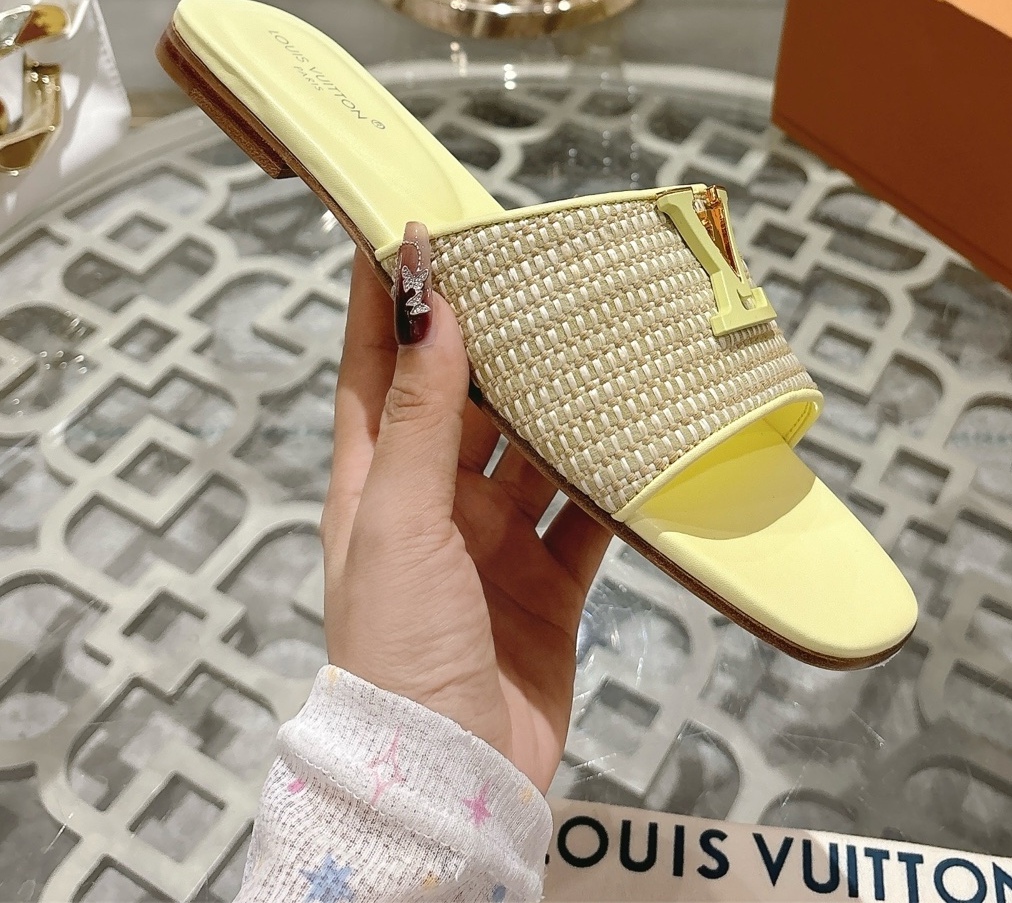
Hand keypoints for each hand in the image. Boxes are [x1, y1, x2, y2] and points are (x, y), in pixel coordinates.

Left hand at [320, 222, 610, 790]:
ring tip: (596, 341)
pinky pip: (584, 513)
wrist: (451, 782)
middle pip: (462, 400)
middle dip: (492, 341)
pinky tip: (638, 439)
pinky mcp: (547, 583)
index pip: (375, 368)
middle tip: (531, 274)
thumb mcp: (397, 520)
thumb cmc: (393, 652)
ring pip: (530, 449)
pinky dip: (609, 479)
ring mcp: (493, 542)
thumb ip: (419, 417)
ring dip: (558, 404)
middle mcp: (432, 504)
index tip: (409, 229)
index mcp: (373, 483)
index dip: (389, 300)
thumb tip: (432, 310)